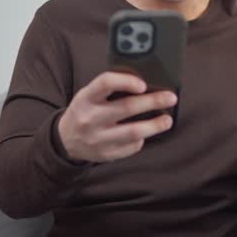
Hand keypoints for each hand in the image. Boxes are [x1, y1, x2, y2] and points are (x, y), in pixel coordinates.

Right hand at [58, 72, 176, 162]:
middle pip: (126, 108)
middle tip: (171, 98)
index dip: (126, 81)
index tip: (144, 84)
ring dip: (155, 125)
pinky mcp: (106, 154)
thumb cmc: (85, 110)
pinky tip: (145, 134)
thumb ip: (110, 89)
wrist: (65, 140)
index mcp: (86, 98)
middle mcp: (90, 118)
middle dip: (153, 102)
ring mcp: (97, 139)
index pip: (105, 83)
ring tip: (167, 120)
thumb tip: (145, 85)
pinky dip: (141, 139)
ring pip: (133, 132)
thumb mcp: (89, 95)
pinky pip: (131, 147)